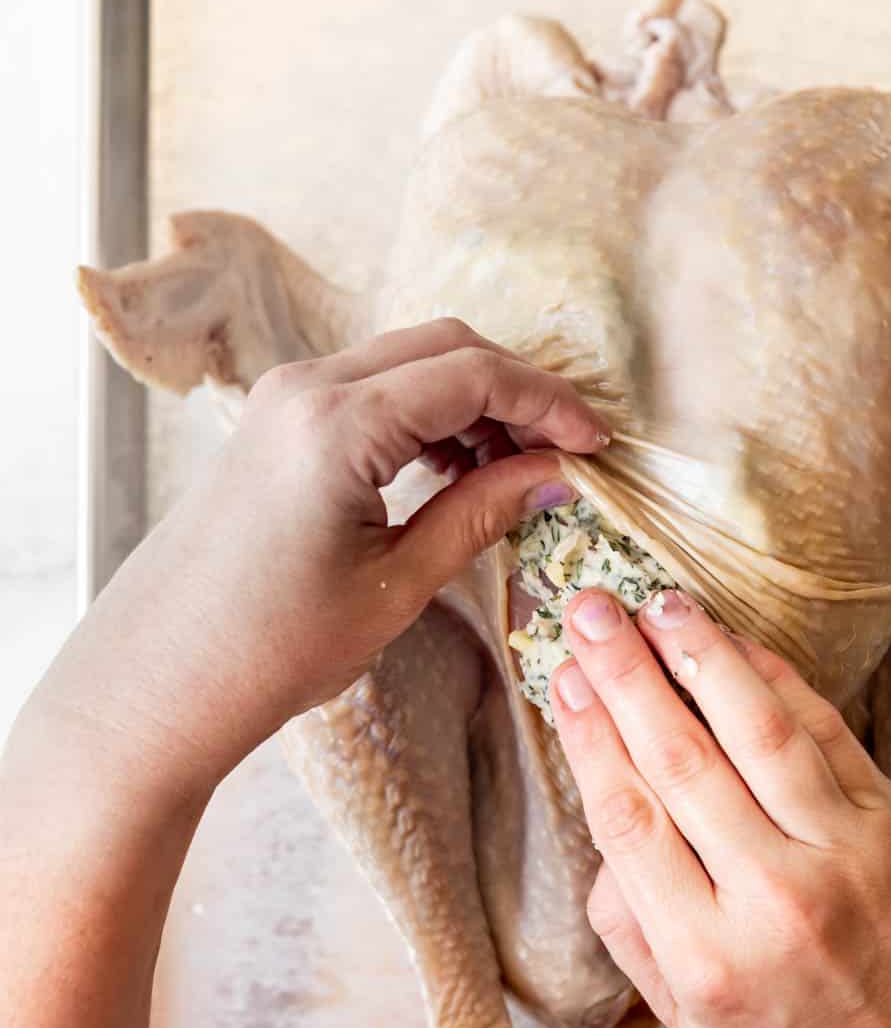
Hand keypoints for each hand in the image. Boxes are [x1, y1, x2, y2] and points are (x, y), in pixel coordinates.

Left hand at [16, 321, 602, 805]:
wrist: (157, 681)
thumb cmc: (271, 648)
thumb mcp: (396, 586)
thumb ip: (481, 514)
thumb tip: (556, 474)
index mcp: (337, 424)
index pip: (473, 374)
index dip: (549, 402)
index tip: (597, 445)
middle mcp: (305, 387)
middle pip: (445, 345)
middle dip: (516, 391)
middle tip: (564, 453)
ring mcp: (283, 398)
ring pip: (409, 360)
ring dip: (472, 400)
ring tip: (513, 474)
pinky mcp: (274, 421)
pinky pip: (371, 387)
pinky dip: (426, 412)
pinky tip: (454, 470)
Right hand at [551, 586, 890, 1027]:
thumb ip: (634, 933)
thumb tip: (607, 830)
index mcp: (709, 958)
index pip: (629, 819)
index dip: (589, 736)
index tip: (563, 678)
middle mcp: (774, 898)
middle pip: (681, 759)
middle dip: (625, 675)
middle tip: (589, 611)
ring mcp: (842, 854)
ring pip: (756, 730)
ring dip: (700, 656)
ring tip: (657, 604)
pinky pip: (825, 734)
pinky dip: (777, 681)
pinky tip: (736, 644)